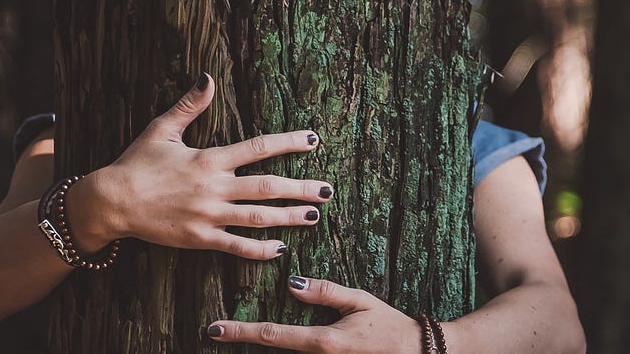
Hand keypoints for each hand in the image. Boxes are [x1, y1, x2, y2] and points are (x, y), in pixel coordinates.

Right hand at [66, 73, 333, 259]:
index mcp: (209, 159)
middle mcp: (214, 188)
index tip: (313, 140)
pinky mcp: (200, 239)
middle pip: (267, 187)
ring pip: (258, 218)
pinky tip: (279, 249)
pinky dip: (259, 249)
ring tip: (313, 216)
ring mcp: (209, 216)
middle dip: (300, 188)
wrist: (112, 202)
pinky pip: (236, 246)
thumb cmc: (136, 163)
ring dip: (288, 217)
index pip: (258, 148)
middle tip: (327, 191)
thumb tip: (208, 77)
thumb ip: (190, 105)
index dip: (288, 143)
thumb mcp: (162, 128)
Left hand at [206, 276, 420, 353]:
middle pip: (271, 352)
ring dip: (262, 345)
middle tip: (217, 332)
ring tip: (236, 334)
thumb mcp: (360, 302)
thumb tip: (293, 282)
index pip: (272, 335)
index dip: (240, 332)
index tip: (214, 329)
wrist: (415, 353)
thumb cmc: (388, 326)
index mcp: (323, 341)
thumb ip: (326, 292)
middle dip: (244, 343)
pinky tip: (268, 340)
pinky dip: (284, 349)